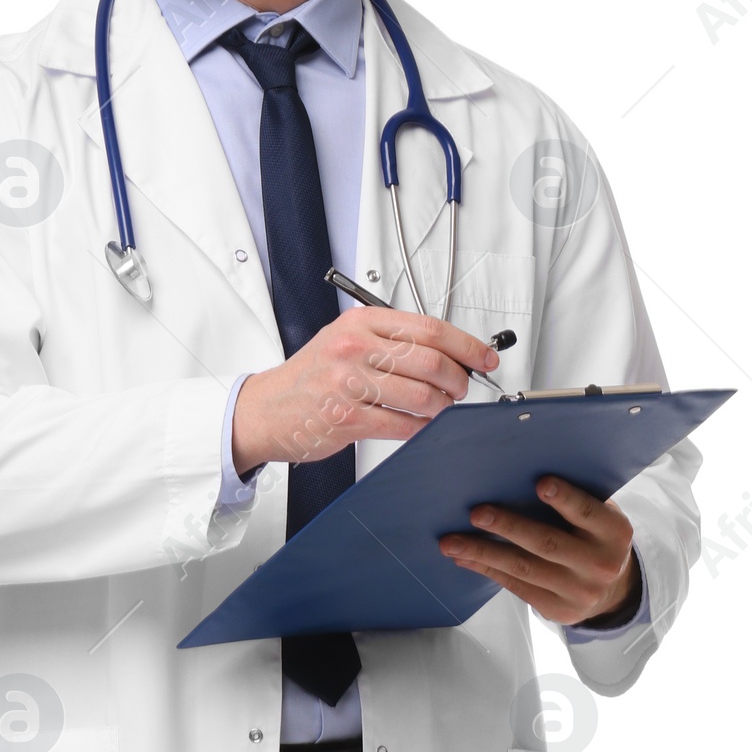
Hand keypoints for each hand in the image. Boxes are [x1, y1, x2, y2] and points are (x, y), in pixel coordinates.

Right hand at [232, 308, 499, 473]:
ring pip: (422, 396)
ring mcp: (349, 383)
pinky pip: (403, 425)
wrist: (266, 409)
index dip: (466, 345)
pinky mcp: (347, 418)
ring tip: (439, 410)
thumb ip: (391, 339)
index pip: (430, 328)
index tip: (485, 358)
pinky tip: (421, 427)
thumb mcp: (346, 340)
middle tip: (461, 389)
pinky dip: (421, 429)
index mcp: (361, 322)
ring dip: (442, 408)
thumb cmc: (312, 376)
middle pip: (432, 362)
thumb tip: (448, 351)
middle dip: (458, 380)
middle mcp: (355, 348)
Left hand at [439, 473, 639, 626]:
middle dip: (508, 527)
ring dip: (484, 552)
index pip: (587, 513)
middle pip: (547, 543)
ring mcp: (578, 591)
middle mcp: (599, 565)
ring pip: (524, 568)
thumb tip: (519, 477)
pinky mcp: (557, 610)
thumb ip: (575, 501)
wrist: (612, 591)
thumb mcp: (599, 517)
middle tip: (477, 513)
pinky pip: (516, 586)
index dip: (565, 499)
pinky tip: (464, 557)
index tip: (541, 484)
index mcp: (614, 533)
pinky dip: (487, 569)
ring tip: (452, 541)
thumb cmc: (594, 538)